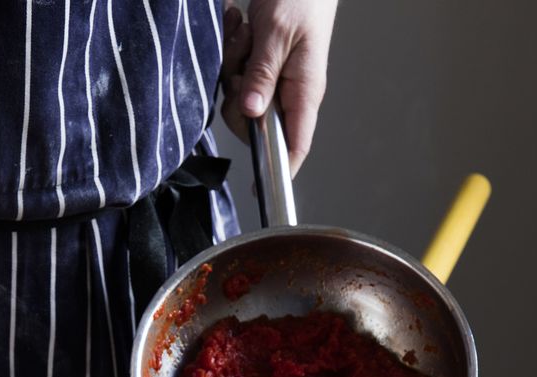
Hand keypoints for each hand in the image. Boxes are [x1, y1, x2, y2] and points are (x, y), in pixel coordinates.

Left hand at [221, 0, 337, 175]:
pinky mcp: (262, 64)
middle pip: (253, 123)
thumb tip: (251, 113)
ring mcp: (275, 78)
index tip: (258, 190)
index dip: (279, 171)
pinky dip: (232, 50)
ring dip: (232, 65)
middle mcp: (290, 91)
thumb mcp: (277, 34)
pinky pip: (237, 72)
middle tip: (242, 61)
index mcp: (304, 91)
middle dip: (236, 95)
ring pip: (239, 95)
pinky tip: (240, 25)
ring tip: (244, 33)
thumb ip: (262, 74)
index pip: (295, 146)